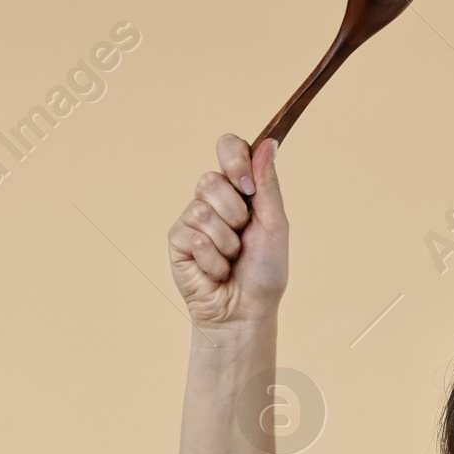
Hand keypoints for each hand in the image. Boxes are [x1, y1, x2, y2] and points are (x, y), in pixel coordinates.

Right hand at [168, 131, 288, 330]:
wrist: (247, 311)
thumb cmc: (265, 271)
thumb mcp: (275, 225)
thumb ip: (268, 184)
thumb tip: (268, 142)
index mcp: (239, 189)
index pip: (228, 147)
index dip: (234, 158)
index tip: (246, 185)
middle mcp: (213, 199)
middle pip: (210, 180)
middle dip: (234, 214)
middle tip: (243, 236)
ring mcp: (192, 219)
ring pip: (202, 210)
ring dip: (226, 242)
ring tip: (230, 258)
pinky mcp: (177, 241)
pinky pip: (193, 236)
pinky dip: (212, 259)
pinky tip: (215, 272)